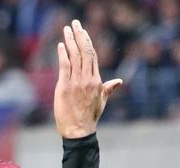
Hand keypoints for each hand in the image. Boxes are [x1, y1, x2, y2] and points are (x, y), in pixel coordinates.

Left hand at [54, 19, 122, 138]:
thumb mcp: (102, 102)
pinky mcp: (65, 87)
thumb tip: (118, 82)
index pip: (93, 56)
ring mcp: (77, 83)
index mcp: (97, 81)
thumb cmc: (89, 118)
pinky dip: (63, 55)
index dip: (87, 42)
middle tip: (75, 23)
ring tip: (67, 29)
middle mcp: (88, 79)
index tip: (83, 32)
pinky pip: (65, 67)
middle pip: (85, 52)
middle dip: (80, 35)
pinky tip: (61, 45)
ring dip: (70, 40)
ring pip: (75, 57)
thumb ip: (108, 89)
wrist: (79, 131)